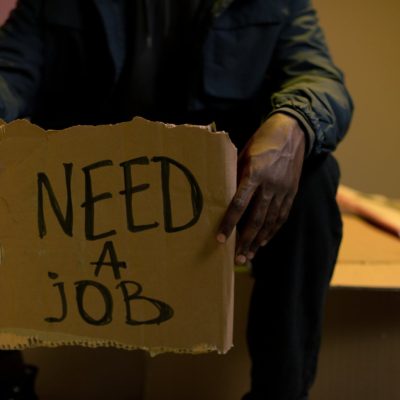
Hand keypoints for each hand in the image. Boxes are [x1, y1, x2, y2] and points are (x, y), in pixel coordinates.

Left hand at [217, 113, 305, 263]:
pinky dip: (272, 231)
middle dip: (245, 241)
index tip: (221, 239)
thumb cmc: (262, 140)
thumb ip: (235, 175)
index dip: (229, 223)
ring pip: (270, 222)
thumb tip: (222, 193)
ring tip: (249, 256)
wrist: (293, 132)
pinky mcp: (292, 193)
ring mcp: (284, 190)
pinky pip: (282, 216)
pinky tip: (264, 241)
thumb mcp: (244, 153)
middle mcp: (271, 185)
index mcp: (255, 174)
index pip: (239, 205)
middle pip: (256, 219)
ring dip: (258, 241)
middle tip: (237, 257)